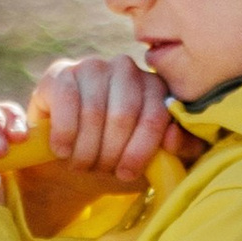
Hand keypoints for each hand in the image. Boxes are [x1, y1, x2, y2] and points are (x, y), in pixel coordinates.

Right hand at [31, 53, 190, 183]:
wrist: (71, 161)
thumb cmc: (118, 159)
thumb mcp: (155, 161)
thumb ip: (181, 149)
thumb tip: (172, 135)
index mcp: (155, 86)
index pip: (154, 117)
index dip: (139, 151)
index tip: (125, 174)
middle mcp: (126, 68)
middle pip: (123, 115)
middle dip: (110, 153)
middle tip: (100, 170)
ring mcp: (92, 66)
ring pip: (93, 112)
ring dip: (85, 149)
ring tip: (81, 164)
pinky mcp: (60, 73)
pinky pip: (66, 103)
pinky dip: (64, 135)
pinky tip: (62, 150)